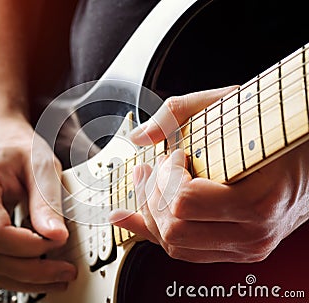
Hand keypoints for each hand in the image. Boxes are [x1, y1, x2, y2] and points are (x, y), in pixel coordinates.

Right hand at [0, 116, 76, 291]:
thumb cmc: (16, 148)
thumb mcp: (39, 164)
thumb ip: (46, 200)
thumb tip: (56, 236)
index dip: (29, 245)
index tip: (58, 243)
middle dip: (33, 271)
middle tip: (65, 272)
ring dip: (26, 279)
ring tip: (57, 277)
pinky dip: (15, 273)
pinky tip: (39, 274)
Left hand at [110, 87, 308, 262]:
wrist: (308, 159)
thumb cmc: (274, 132)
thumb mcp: (230, 106)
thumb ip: (178, 112)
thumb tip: (139, 136)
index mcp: (257, 201)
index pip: (185, 201)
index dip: (167, 174)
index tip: (175, 155)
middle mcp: (252, 233)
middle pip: (174, 228)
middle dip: (153, 193)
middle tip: (156, 168)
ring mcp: (244, 246)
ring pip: (174, 245)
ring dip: (151, 212)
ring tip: (150, 183)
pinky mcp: (236, 250)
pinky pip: (185, 252)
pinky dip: (156, 232)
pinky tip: (140, 214)